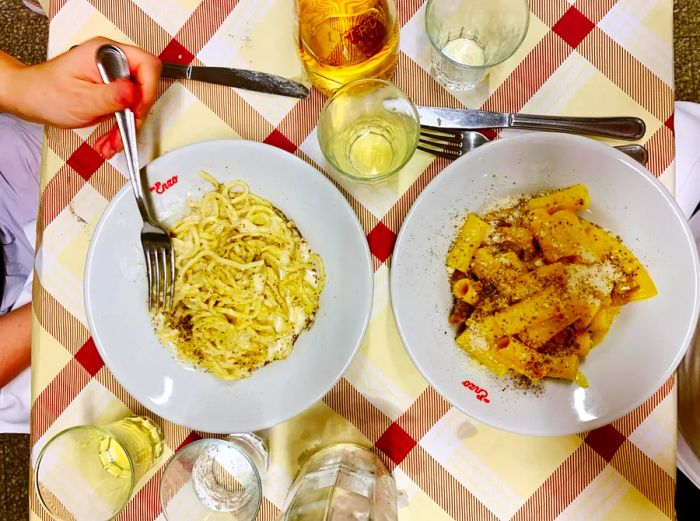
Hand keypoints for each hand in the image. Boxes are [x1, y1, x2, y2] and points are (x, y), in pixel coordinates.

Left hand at [0, 37, 160, 157]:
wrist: (31, 99)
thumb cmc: (46, 93)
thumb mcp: (81, 98)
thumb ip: (110, 96)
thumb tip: (134, 93)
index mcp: (106, 53)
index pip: (146, 65)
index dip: (147, 90)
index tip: (137, 110)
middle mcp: (111, 61)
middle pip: (144, 86)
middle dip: (135, 115)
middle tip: (126, 130)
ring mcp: (112, 75)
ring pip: (137, 102)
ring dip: (127, 126)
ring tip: (113, 141)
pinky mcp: (111, 89)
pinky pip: (126, 109)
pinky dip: (121, 127)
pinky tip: (110, 138)